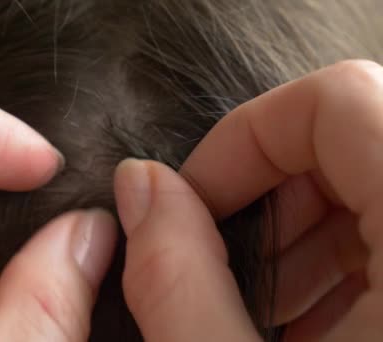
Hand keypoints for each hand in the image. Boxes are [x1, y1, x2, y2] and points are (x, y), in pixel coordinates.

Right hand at [114, 60, 382, 340]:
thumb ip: (178, 277)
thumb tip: (139, 187)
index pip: (337, 99)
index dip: (244, 138)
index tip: (197, 199)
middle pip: (354, 138)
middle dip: (268, 194)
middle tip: (227, 265)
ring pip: (377, 183)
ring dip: (304, 235)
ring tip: (267, 308)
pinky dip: (346, 263)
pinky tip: (312, 324)